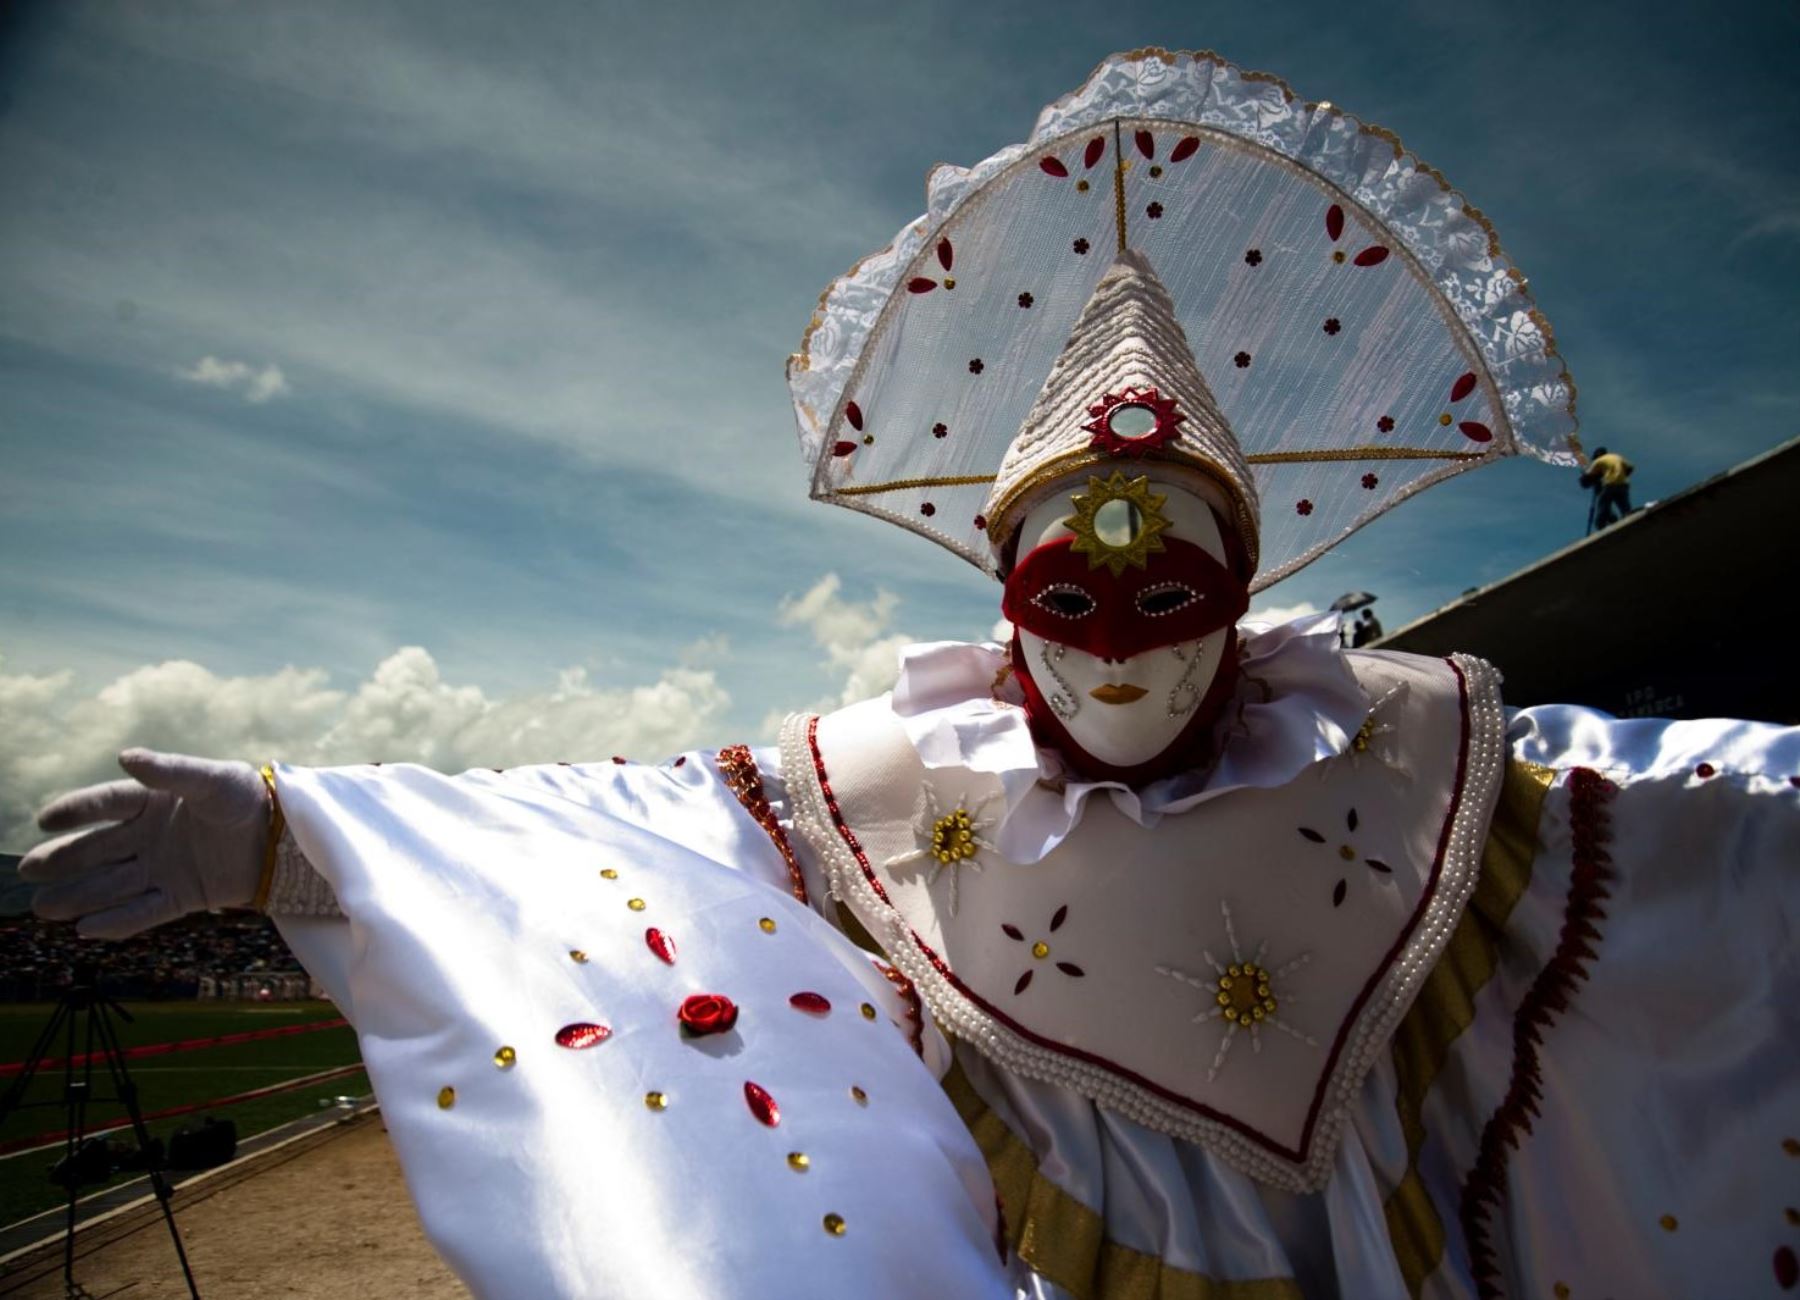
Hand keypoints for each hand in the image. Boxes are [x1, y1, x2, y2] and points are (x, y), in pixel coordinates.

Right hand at [21, 750, 269, 939]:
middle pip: (99, 849)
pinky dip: (118, 921)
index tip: (45, 819)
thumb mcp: (212, 779)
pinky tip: (86, 929)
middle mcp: (150, 836)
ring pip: (113, 884)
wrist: (284, 835)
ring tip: (43, 908)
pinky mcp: (182, 896)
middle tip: (28, 871)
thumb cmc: (248, 797)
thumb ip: (170, 771)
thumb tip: (125, 756)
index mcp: (153, 801)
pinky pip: (144, 911)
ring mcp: (163, 868)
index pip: (106, 804)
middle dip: (64, 861)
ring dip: (79, 896)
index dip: (76, 810)